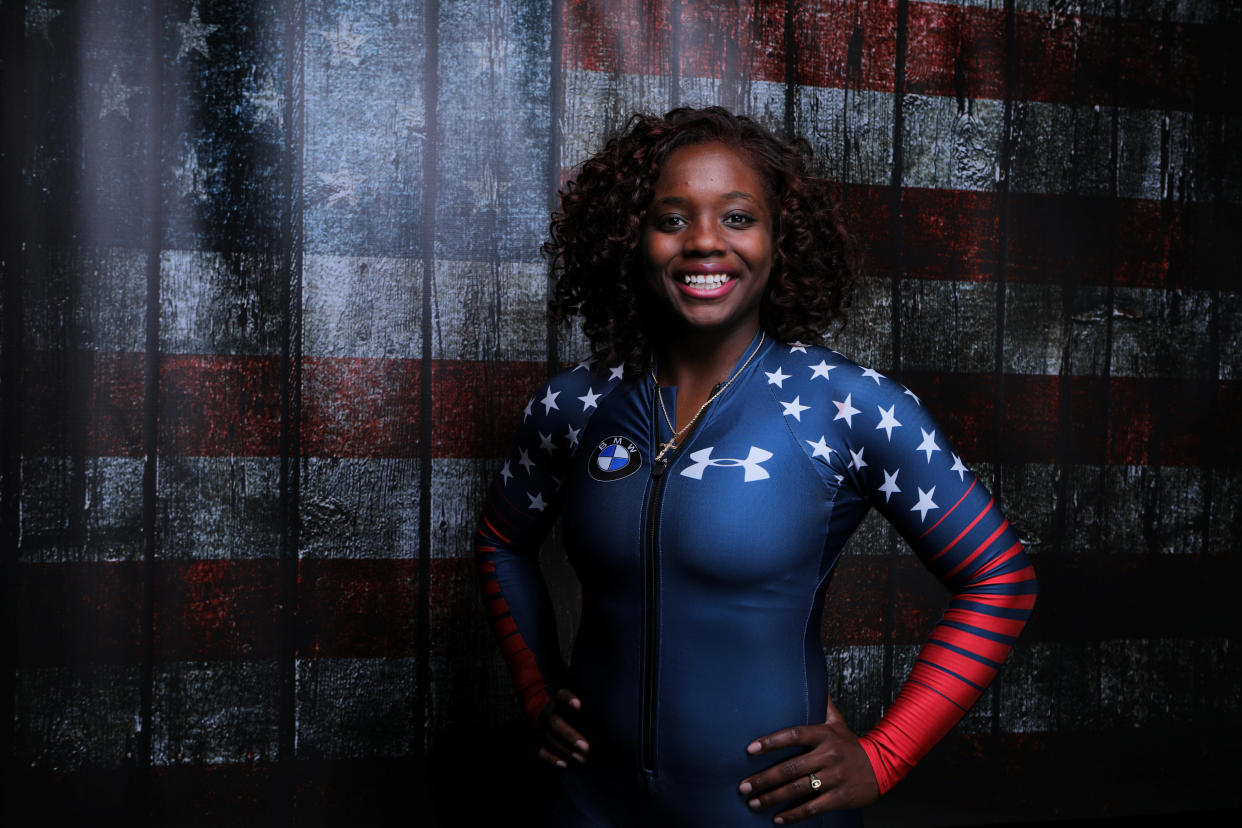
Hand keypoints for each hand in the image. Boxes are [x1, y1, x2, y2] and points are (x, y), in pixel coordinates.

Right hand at [535, 688, 590, 768]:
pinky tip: (565, 764)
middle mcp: (549, 712)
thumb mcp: (577, 702)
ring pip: (551, 739)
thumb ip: (587, 707)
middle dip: (571, 736)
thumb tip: (609, 719)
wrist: (547, 714)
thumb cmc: (571, 710)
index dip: (568, 699)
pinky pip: (541, 751)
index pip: (561, 696)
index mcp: (558, 700)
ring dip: (567, 750)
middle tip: (587, 747)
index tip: (579, 705)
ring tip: (582, 759)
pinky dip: (552, 758)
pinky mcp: (538, 740)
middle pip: (556, 723)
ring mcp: (542, 727)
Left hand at [737, 695, 878, 823]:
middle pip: (790, 767)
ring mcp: (835, 777)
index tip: (750, 749)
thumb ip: (822, 705)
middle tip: (743, 787)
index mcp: (824, 735)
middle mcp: (828, 755)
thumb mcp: (838, 722)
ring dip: (772, 798)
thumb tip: (811, 677)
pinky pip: (813, 807)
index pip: (794, 735)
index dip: (771, 742)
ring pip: (798, 789)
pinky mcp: (840, 796)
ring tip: (753, 803)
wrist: (883, 765)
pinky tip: (777, 819)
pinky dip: (794, 815)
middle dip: (764, 779)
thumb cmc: (852, 745)